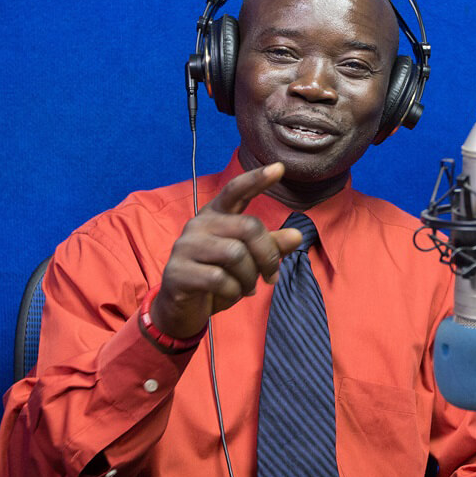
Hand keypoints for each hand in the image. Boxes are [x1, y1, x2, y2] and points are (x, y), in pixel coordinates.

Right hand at [151, 162, 303, 338]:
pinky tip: (230, 294)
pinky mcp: (177, 271)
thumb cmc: (218, 279)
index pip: (236, 192)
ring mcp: (185, 246)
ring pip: (235, 254)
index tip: (279, 168)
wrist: (182, 308)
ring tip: (246, 288)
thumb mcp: (249, 262)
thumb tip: (297, 235)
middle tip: (271, 276)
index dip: (256, 180)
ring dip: (249, 277)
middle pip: (248, 227)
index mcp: (216, 216)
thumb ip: (270, 246)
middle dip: (267, 256)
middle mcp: (199, 224)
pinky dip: (233, 292)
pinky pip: (219, 279)